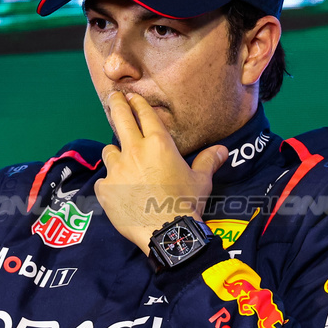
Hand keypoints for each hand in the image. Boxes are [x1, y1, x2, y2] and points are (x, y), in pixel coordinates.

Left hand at [94, 91, 227, 251]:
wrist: (167, 232)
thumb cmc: (186, 203)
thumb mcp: (201, 180)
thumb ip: (208, 161)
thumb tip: (223, 150)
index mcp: (159, 144)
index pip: (145, 114)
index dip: (138, 102)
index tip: (131, 95)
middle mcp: (134, 150)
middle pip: (120, 119)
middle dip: (116, 104)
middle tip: (113, 97)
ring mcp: (116, 169)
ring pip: (109, 150)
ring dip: (115, 152)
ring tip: (121, 160)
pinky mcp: (105, 188)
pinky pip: (104, 180)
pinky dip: (110, 183)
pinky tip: (119, 192)